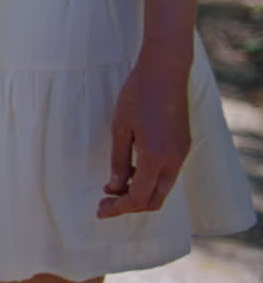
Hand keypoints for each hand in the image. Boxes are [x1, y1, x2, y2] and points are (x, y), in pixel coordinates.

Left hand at [97, 52, 191, 218]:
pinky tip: (130, 172)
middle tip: (104, 203)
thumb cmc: (137, 95)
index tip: (99, 210)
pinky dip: (149, 180)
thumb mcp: (119, 128)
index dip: (118, 208)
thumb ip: (119, 161)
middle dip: (129, 206)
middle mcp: (174, 160)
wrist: (165, 72)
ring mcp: (182, 154)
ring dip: (139, 194)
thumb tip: (115, 187)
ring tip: (112, 187)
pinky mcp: (184, 146)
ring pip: (162, 189)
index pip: (138, 197)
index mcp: (155, 157)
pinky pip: (167, 174)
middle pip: (154, 200)